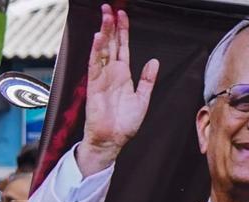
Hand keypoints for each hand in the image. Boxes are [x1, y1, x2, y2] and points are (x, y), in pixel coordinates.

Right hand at [76, 4, 159, 176]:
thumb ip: (147, 80)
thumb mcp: (142, 99)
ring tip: (104, 17)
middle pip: (110, 44)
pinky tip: (97, 39)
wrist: (112, 141)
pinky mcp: (94, 87)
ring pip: (102, 51)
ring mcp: (101, 79)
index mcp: (122, 75)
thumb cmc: (124, 124)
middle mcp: (111, 74)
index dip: (122, 31)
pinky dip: (95, 52)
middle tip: (109, 9)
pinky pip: (94, 66)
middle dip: (110, 26)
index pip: (122, 47)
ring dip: (103, 33)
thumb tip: (154, 62)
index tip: (121, 15)